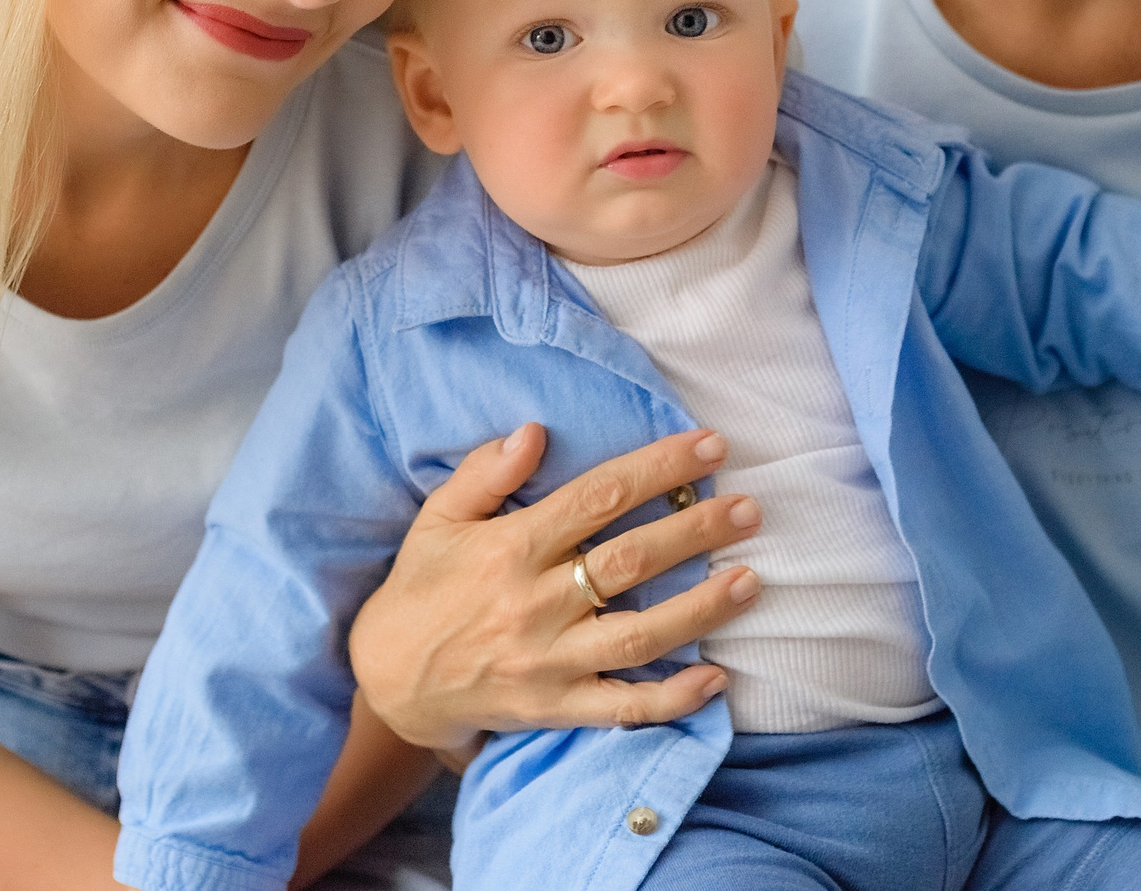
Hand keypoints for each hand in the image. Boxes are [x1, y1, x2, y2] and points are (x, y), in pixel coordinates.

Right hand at [346, 422, 764, 756]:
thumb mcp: (438, 519)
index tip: (710, 447)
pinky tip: (716, 679)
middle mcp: (535, 604)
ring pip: (639, 635)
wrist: (390, 681)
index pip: (599, 497)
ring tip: (750, 581)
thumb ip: (485, 472)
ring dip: (700, 609)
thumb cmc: (423, 588)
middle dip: (696, 531)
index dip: (659, 469)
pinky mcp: (557, 709)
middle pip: (630, 561)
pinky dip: (672, 698)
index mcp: (512, 548)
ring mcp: (550, 662)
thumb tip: (534, 431)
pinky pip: (623, 708)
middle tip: (750, 510)